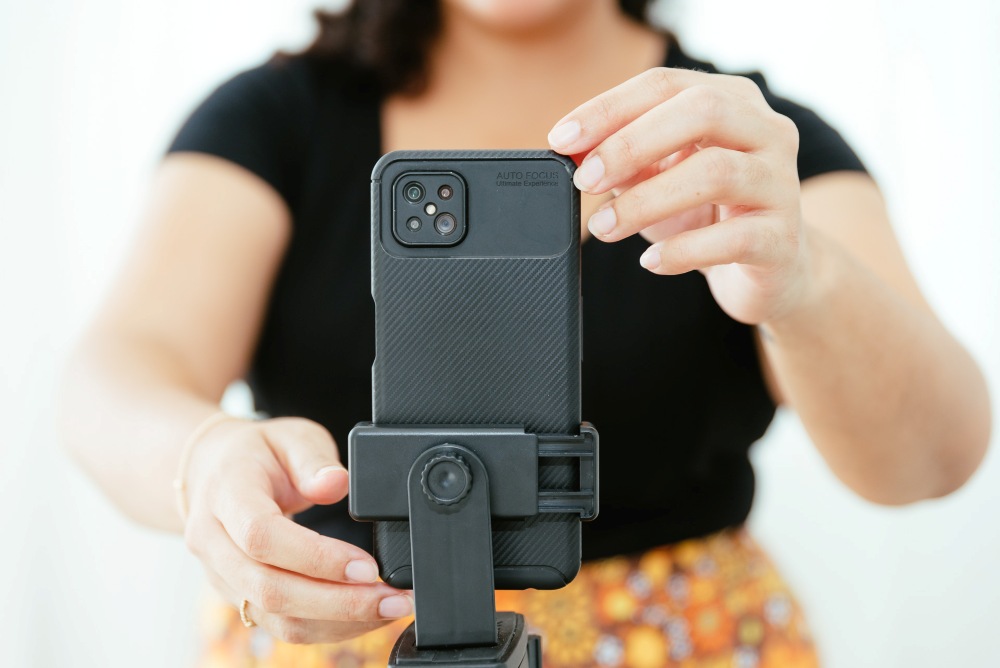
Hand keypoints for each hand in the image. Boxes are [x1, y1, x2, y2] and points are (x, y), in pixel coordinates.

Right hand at [182, 416, 411, 643]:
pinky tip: (365, 617)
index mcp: (225, 494)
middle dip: (339, 603)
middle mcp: (213, 542)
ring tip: (389, 611)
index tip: (367, 566)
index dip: (316, 558)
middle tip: (393, 600)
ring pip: (276, 617)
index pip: (262, 537)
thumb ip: (314, 459)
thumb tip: (335, 483)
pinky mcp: (239, 597)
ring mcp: (221, 576)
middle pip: (270, 590)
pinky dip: (327, 627)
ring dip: (338, 622)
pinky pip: (280, 625)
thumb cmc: (257, 453)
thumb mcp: (290, 436)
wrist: (213, 471)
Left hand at [548, 67, 809, 324]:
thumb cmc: (709, 216)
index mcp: (733, 102)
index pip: (666, 85)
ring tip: (605, 227)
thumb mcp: (660, 179)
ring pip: (716, 172)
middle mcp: (766, 132)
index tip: (562, 140)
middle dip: (631, 144)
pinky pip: (733, 238)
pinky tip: (651, 261)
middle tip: (586, 180)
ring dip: (647, 201)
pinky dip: (683, 251)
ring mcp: (781, 183)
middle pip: (702, 111)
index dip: (608, 109)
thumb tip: (576, 154)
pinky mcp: (783, 239)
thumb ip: (624, 161)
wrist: (771, 271)